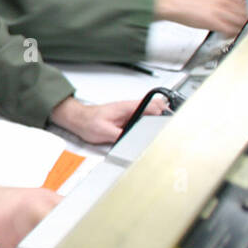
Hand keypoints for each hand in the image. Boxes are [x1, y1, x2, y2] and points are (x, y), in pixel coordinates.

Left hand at [49, 96, 165, 144]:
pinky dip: (149, 126)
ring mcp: (129, 114)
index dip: (163, 113)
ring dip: (157, 122)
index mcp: (127, 107)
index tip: (169, 121)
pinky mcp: (127, 120)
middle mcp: (130, 109)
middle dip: (165, 117)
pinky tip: (150, 134)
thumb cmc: (88, 122)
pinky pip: (143, 121)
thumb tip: (132, 141)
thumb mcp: (104, 131)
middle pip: (155, 108)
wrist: (78, 120)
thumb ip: (120, 136)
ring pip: (150, 114)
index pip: (153, 106)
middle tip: (169, 128)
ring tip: (162, 132)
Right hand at [155, 0, 246, 37]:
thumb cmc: (183, 1)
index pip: (241, 5)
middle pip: (243, 14)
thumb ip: (217, 0)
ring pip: (239, 22)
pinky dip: (230, 35)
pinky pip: (230, 30)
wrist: (173, 4)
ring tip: (232, 33)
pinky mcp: (214, 22)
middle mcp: (223, 2)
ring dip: (238, 29)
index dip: (242, 13)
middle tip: (238, 28)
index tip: (239, 19)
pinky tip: (225, 36)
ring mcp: (220, 12)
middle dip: (242, 22)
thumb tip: (223, 10)